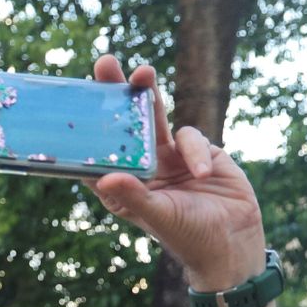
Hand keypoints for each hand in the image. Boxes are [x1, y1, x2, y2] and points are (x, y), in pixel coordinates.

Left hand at [85, 56, 265, 293]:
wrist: (233, 243)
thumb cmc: (189, 238)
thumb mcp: (159, 217)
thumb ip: (134, 196)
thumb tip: (105, 178)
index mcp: (123, 187)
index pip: (97, 154)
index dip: (85, 130)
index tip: (73, 104)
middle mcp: (144, 169)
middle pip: (124, 126)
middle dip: (116, 95)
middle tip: (105, 63)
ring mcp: (170, 158)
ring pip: (155, 118)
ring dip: (149, 95)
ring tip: (143, 73)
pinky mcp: (199, 151)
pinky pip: (190, 137)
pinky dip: (195, 150)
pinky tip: (202, 172)